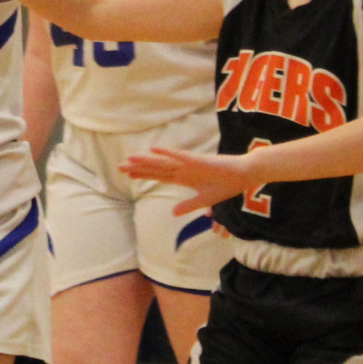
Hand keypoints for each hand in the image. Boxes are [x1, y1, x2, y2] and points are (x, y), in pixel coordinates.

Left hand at [119, 146, 263, 215]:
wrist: (243, 175)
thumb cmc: (225, 185)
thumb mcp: (204, 200)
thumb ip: (187, 206)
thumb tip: (173, 213)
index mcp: (184, 178)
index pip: (159, 176)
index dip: (143, 175)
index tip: (127, 174)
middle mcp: (183, 169)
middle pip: (156, 169)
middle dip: (138, 168)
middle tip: (119, 167)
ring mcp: (189, 164)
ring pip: (163, 162)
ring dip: (147, 160)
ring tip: (130, 158)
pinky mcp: (198, 160)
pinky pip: (180, 156)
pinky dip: (168, 153)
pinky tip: (155, 150)